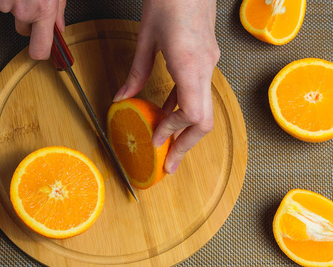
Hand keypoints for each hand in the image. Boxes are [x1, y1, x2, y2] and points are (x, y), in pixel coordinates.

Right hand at [0, 0, 65, 59]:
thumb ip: (58, 9)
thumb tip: (59, 26)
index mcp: (43, 8)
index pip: (40, 49)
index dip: (41, 53)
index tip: (42, 52)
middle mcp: (23, 9)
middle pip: (23, 29)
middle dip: (26, 18)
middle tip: (29, 0)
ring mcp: (3, 2)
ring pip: (7, 11)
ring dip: (12, 0)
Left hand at [113, 0, 219, 173]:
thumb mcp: (147, 38)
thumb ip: (136, 72)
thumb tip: (123, 97)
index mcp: (191, 66)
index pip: (191, 115)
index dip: (172, 132)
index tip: (155, 141)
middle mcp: (205, 69)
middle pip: (204, 121)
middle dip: (186, 145)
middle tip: (170, 163)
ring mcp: (209, 64)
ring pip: (203, 109)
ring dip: (185, 130)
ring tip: (168, 144)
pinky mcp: (206, 58)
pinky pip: (197, 92)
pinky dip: (184, 108)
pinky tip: (168, 113)